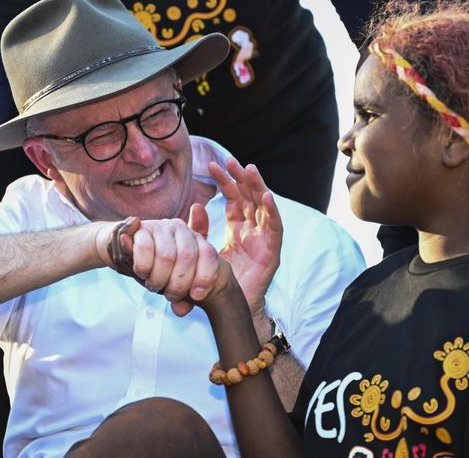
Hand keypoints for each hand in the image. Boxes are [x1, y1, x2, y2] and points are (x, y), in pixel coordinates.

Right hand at [113, 211, 223, 316]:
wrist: (134, 251)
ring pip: (166, 255)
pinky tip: (143, 272)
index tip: (196, 296)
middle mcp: (182, 229)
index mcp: (197, 240)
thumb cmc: (161, 269)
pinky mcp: (142, 228)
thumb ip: (185, 297)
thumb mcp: (177, 283)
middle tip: (169, 294)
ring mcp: (162, 227)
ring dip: (159, 278)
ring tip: (154, 285)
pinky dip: (144, 266)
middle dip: (178, 284)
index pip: (209, 255)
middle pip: (188, 257)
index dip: (205, 278)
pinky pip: (145, 248)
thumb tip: (181, 311)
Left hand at [204, 159, 281, 316]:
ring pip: (263, 207)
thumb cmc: (216, 281)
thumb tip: (194, 206)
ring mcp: (263, 240)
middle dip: (240, 178)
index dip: (225, 181)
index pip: (233, 198)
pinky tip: (266, 197)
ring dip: (258, 187)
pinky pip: (275, 227)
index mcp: (237, 229)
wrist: (229, 307)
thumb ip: (199, 230)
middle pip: (249, 197)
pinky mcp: (272, 252)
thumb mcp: (204, 250)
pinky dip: (272, 211)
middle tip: (230, 160)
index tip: (212, 166)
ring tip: (250, 170)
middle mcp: (252, 230)